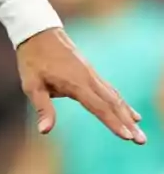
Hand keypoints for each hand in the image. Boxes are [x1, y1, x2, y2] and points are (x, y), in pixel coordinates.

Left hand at [17, 27, 145, 143]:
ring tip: (140, 131)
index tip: (127, 136)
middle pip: (112, 103)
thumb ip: (42, 108)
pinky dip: (121, 103)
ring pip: (114, 96)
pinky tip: (130, 113)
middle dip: (128, 123)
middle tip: (141, 141)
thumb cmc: (32, 60)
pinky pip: (110, 90)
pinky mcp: (90, 72)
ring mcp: (91, 74)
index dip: (112, 122)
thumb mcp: (31, 84)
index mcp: (75, 83)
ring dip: (127, 114)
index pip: (98, 106)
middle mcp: (88, 78)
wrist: (38, 32)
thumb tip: (44, 131)